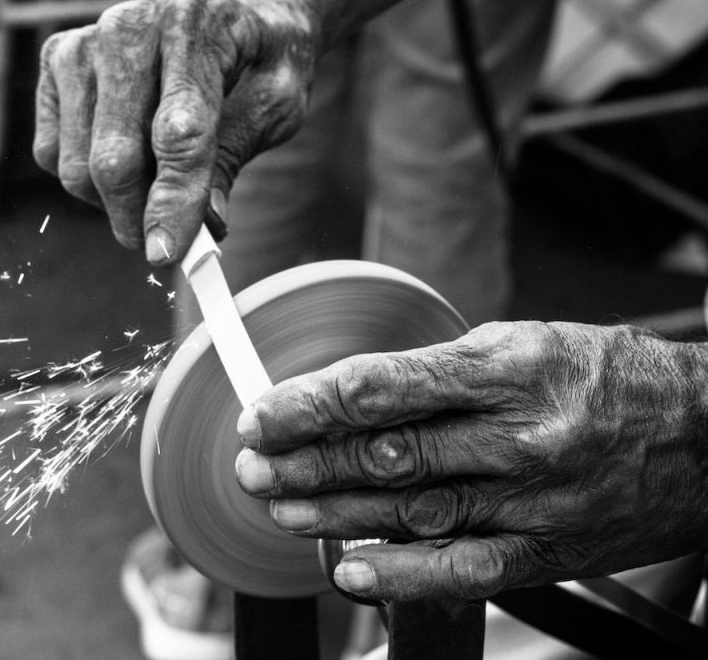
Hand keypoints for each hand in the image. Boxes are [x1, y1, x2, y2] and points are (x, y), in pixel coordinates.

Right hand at [33, 0, 315, 264]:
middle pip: (115, 157)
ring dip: (115, 202)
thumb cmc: (260, 62)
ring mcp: (84, 41)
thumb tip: (198, 231)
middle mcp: (129, 23)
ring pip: (78, 165)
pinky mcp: (55, 61)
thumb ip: (233, 159)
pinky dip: (87, 178)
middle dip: (139, 218)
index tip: (167, 254)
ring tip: (156, 187)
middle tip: (165, 244)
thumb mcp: (275, 107)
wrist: (233, 14)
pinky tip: (126, 157)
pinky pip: (52, 153)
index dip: (173, 200)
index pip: (178, 130)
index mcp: (196, 21)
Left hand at [234, 321, 707, 601]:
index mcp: (507, 368)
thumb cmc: (608, 377)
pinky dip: (400, 572)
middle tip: (251, 465)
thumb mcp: (527, 341)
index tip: (264, 412)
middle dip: (305, 460)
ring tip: (279, 507)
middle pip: (386, 452)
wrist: (705, 435)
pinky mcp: (547, 548)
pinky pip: (464, 567)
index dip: (310, 402)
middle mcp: (518, 434)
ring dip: (333, 511)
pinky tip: (348, 567)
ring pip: (412, 508)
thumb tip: (357, 393)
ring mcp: (533, 497)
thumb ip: (445, 369)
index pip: (382, 387)